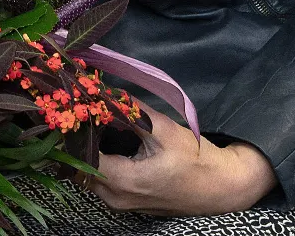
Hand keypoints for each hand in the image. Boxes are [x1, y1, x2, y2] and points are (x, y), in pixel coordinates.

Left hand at [89, 103, 276, 215]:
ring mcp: (120, 205)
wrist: (222, 189)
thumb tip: (104, 91)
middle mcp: (115, 198)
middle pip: (79, 167)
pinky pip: (100, 182)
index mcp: (123, 181)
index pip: (80, 156)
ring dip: (85, 151)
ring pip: (88, 176)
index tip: (72, 111)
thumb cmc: (196, 160)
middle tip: (77, 113)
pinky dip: (96, 162)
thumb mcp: (165, 130)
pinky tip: (100, 141)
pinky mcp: (126, 204)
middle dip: (76, 141)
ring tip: (87, 123)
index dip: (73, 133)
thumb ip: (131, 111)